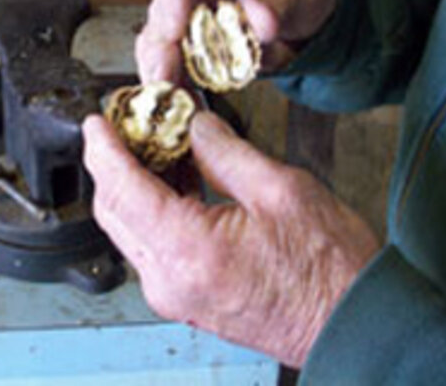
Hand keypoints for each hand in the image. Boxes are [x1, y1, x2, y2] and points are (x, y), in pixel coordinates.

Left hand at [83, 111, 377, 366]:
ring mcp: (174, 295)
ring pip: (128, 230)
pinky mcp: (186, 299)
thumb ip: (226, 152)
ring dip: (132, 186)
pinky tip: (173, 183)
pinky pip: (151, 248)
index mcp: (189, 249)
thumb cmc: (329, 270)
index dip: (103, 149)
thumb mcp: (281, 189)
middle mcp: (170, 280)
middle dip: (112, 164)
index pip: (122, 188)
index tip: (97, 123)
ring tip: (153, 148)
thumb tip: (197, 129)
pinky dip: (152, 211)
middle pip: (114, 211)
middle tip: (125, 128)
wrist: (348, 322)